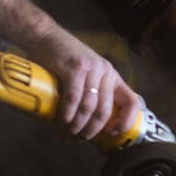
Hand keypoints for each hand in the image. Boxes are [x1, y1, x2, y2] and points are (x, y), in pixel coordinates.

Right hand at [24, 25, 139, 140]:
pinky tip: (61, 122)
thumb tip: (86, 127)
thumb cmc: (62, 60)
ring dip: (77, 125)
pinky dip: (67, 114)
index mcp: (111, 76)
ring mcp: (92, 69)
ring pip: (89, 107)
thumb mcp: (84, 76)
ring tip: (67, 134)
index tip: (112, 134)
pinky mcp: (75, 68)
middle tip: (78, 139)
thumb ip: (88, 94)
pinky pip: (74, 98)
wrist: (44, 37)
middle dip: (91, 130)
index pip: (131, 101)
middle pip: (105, 111)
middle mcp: (106, 72)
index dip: (125, 122)